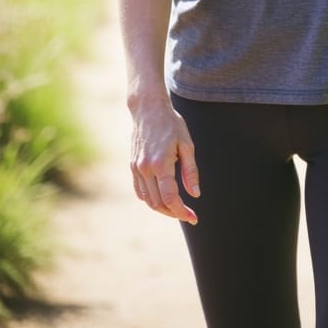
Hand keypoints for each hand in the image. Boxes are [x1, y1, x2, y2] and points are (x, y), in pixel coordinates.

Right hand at [130, 99, 199, 222]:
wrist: (148, 109)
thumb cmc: (171, 123)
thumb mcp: (187, 143)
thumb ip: (190, 171)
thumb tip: (195, 194)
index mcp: (161, 163)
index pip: (170, 197)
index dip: (182, 212)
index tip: (194, 217)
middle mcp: (145, 168)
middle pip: (158, 203)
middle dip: (174, 213)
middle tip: (189, 215)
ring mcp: (136, 168)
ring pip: (148, 200)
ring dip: (163, 209)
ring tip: (178, 208)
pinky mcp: (133, 167)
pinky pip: (140, 191)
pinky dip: (151, 200)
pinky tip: (163, 198)